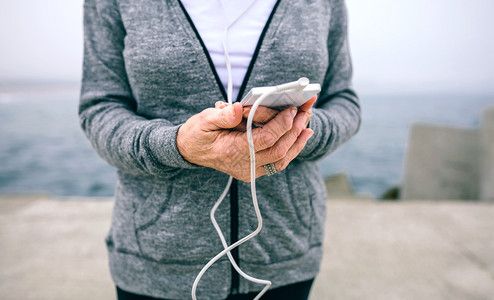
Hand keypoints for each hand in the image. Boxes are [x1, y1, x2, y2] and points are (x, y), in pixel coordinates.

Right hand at [176, 102, 313, 181]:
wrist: (190, 152)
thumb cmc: (197, 133)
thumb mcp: (203, 120)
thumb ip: (221, 116)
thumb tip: (236, 108)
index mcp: (232, 151)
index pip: (264, 140)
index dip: (281, 125)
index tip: (291, 109)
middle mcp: (244, 165)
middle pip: (278, 151)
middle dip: (294, 130)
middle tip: (306, 111)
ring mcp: (250, 171)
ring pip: (282, 160)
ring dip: (297, 141)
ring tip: (308, 123)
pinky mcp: (254, 170)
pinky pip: (278, 162)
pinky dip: (292, 149)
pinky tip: (301, 135)